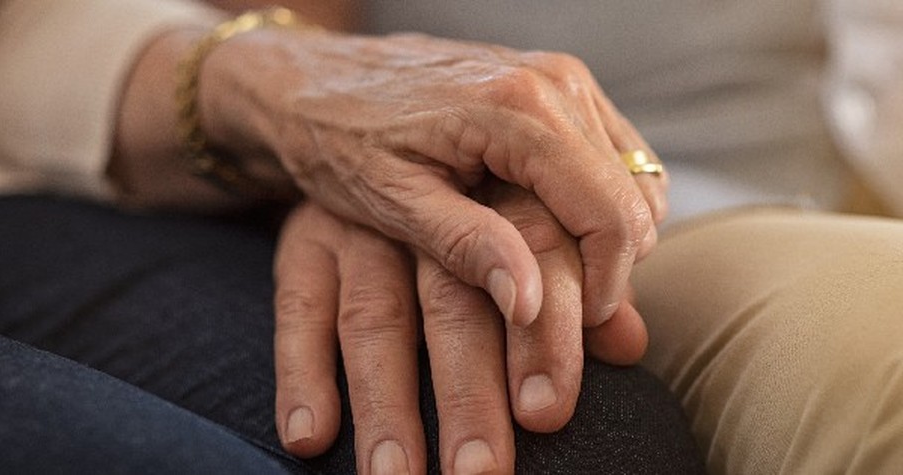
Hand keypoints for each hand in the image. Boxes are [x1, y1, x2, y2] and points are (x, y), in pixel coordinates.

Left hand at [203, 29, 667, 328]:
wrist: (313, 80)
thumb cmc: (340, 138)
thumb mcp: (392, 202)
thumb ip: (467, 246)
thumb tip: (531, 303)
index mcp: (518, 108)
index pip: (610, 214)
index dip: (606, 286)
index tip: (574, 330)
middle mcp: (555, 82)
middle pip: (632, 200)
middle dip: (610, 268)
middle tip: (557, 312)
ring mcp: (562, 79)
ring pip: (632, 180)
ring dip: (605, 238)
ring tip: (547, 273)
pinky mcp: (557, 87)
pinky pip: (613, 158)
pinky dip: (598, 205)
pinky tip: (547, 231)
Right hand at [273, 185, 648, 472]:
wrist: (359, 121)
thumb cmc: (463, 180)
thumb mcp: (520, 214)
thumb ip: (570, 276)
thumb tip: (632, 345)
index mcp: (500, 183)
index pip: (538, 260)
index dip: (553, 336)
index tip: (551, 410)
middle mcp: (426, 205)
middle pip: (452, 306)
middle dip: (469, 394)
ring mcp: (359, 222)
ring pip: (374, 319)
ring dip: (385, 406)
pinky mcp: (305, 237)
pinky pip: (296, 306)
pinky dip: (301, 373)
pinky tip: (308, 438)